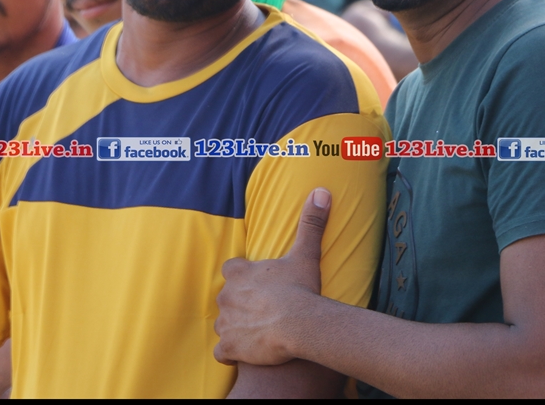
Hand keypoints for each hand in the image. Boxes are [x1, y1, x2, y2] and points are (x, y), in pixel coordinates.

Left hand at [214, 188, 331, 366]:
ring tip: (258, 332)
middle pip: (227, 297)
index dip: (243, 276)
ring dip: (236, 327)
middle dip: (240, 303)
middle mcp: (226, 296)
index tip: (258, 282)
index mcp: (239, 272)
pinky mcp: (229, 347)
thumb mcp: (306, 253)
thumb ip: (311, 223)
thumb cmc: (300, 288)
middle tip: (263, 309)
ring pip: (224, 324)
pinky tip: (247, 352)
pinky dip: (232, 353)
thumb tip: (321, 192)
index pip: (231, 269)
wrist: (298, 324)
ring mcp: (225, 323)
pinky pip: (223, 352)